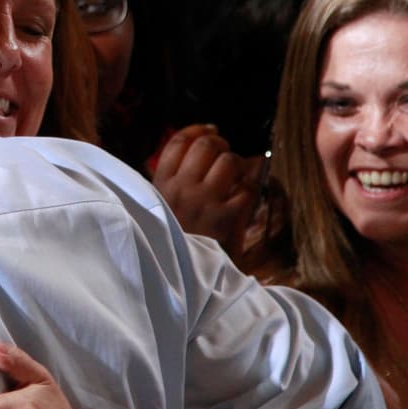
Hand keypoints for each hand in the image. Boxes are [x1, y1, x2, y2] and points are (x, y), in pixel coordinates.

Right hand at [153, 124, 259, 253]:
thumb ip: (170, 181)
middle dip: (220, 143)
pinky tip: (244, 196)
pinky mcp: (227, 218)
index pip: (177, 143)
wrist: (181, 280)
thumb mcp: (159, 208)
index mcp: (161, 186)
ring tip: (235, 175)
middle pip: (205, 145)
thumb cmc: (171, 242)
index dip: (196, 129)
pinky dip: (249, 188)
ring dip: (236, 164)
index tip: (208, 129)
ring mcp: (205, 202)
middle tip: (224, 152)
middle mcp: (181, 189)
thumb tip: (195, 149)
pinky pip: (247, 188)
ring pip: (228, 161)